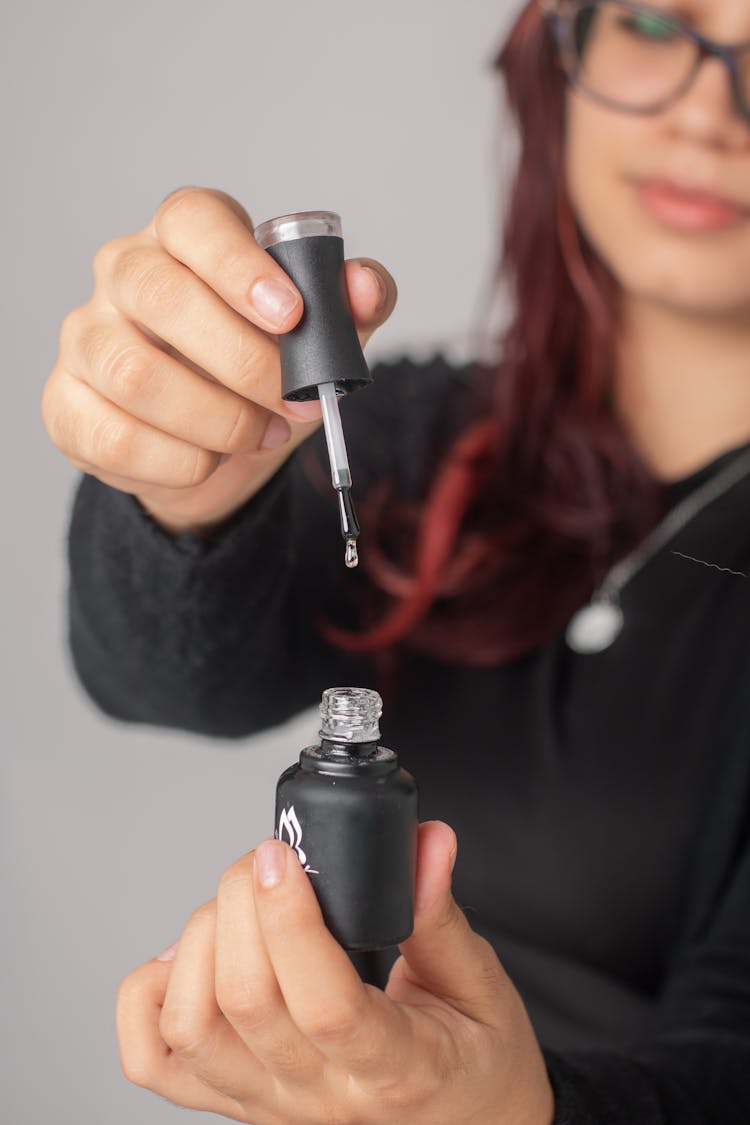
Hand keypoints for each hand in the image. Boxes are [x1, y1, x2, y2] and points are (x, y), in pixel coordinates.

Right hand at [42, 187, 395, 533]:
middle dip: (245, 362)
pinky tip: (209, 461)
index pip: (194, 220)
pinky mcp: (66, 405)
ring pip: (136, 374)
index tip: (291, 314)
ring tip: (259, 435)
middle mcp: (122, 274)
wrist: (218, 452)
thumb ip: (347, 309)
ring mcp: (86, 338)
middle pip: (162, 296)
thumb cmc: (260, 377)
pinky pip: (114, 437)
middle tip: (296, 402)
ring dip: (217, 419)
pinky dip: (178, 462)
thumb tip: (365, 286)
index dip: (241, 265)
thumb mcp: (315, 343)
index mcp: (183, 239)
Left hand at [116, 822, 553, 1124]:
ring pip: (192, 1026)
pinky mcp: (231, 1102)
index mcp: (395, 1068)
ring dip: (201, 940)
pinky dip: (151, 994)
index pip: (325, 1006)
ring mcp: (266, 1104)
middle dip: (243, 901)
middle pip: (245, 1002)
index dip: (291, 923)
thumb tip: (426, 842)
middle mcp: (318, 1095)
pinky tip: (193, 956)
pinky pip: (153, 1059)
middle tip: (274, 856)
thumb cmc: (473, 1066)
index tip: (284, 856)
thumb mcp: (481, 988)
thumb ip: (441, 915)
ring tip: (242, 904)